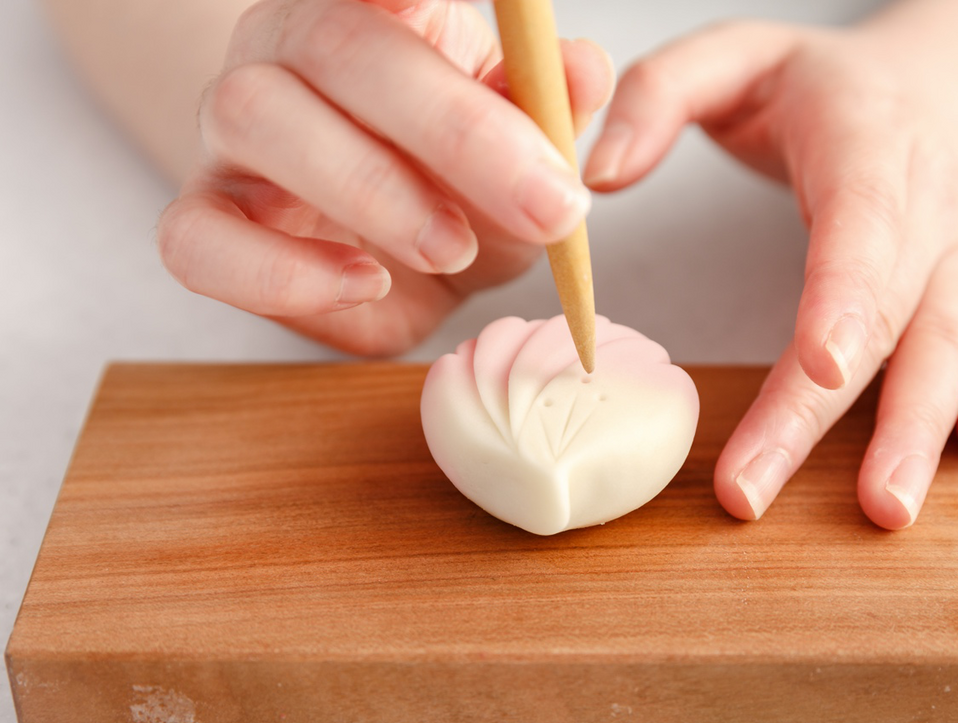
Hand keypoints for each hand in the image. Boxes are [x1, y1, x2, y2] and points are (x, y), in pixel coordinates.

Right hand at [158, 0, 612, 354]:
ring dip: (371, 191)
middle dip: (456, 131)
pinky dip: (284, 271)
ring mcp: (231, 137)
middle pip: (339, 46)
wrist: (402, 271)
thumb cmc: (461, 191)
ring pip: (255, 117)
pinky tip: (364, 282)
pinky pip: (199, 240)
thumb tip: (582, 70)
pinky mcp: (203, 226)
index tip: (465, 5)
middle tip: (547, 206)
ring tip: (454, 249)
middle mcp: (286, 51)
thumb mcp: (524, 152)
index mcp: (374, 12)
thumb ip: (549, 110)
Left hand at [584, 21, 957, 528]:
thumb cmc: (819, 82)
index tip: (819, 363)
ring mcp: (952, 254)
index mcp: (866, 144)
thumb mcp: (732, 55)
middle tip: (757, 489)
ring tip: (883, 507)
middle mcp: (923, 207)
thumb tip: (598, 176)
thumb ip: (660, 94)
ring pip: (945, 347)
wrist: (933, 85)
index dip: (844, 296)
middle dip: (822, 412)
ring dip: (916, 430)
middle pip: (883, 317)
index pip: (862, 225)